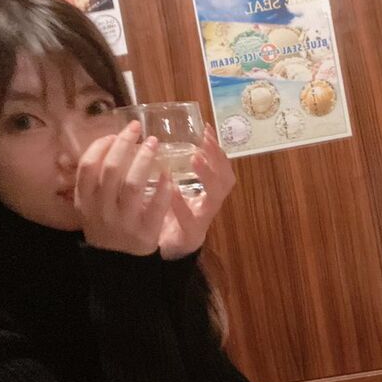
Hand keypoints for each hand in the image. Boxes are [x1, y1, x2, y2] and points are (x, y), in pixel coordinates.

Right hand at [75, 121, 171, 255]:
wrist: (118, 264)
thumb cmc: (106, 225)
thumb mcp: (91, 205)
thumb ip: (95, 179)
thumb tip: (109, 141)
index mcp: (85, 201)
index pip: (87, 166)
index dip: (101, 146)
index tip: (115, 133)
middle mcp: (102, 210)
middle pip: (111, 169)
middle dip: (125, 144)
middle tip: (138, 129)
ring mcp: (123, 222)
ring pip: (133, 184)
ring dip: (144, 159)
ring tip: (154, 143)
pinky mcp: (145, 232)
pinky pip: (156, 205)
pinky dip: (162, 187)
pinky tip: (168, 172)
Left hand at [157, 125, 235, 260]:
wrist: (164, 253)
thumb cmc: (168, 217)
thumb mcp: (171, 190)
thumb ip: (171, 171)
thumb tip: (156, 139)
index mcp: (207, 192)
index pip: (221, 167)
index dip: (217, 149)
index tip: (206, 129)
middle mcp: (209, 204)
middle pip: (225, 180)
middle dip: (217, 158)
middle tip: (204, 140)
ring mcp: (202, 220)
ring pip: (214, 197)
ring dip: (207, 175)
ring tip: (195, 158)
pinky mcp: (190, 236)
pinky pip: (190, 220)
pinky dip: (181, 204)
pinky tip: (172, 189)